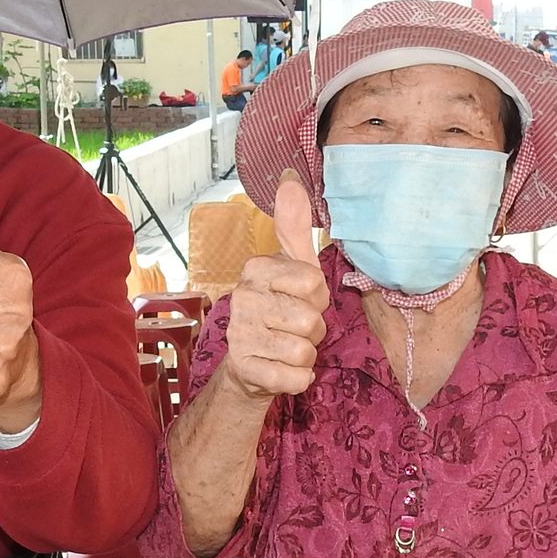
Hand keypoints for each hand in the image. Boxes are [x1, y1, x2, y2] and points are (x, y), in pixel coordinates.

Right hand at [218, 171, 328, 403]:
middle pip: (311, 320)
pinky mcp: (244, 370)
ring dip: (305, 355)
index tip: (300, 300)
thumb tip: (290, 178)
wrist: (250, 365)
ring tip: (287, 348)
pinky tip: (281, 370)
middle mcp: (242, 299)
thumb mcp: (292, 267)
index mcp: (256, 270)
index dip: (317, 298)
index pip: (313, 283)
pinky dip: (298, 379)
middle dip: (313, 330)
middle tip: (293, 328)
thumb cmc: (280, 310)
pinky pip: (296, 378)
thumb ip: (294, 226)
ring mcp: (239, 336)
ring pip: (304, 350)